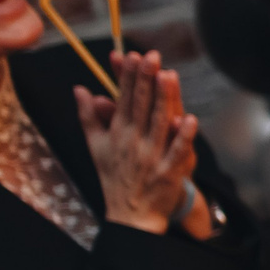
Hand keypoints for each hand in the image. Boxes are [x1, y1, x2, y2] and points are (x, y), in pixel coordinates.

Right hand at [77, 50, 199, 233]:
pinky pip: (177, 151)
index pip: (123, 99)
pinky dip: (183, 136)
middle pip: (141, 106)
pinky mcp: (168, 172)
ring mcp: (151, 156)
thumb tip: (79, 88)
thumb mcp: (96, 146)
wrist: (129, 214)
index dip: (128, 77)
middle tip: (152, 56)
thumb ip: (88, 116)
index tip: (132, 55)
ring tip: (169, 76)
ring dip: (164, 100)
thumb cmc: (114, 176)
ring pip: (159, 123)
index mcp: (116, 133)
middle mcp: (132, 142)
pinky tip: (190, 118)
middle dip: (145, 80)